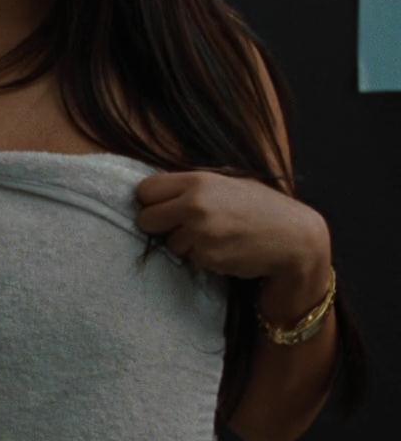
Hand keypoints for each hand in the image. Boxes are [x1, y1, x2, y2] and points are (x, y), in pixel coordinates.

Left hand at [134, 171, 330, 303]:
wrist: (295, 239)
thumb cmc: (260, 207)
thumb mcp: (228, 181)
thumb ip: (192, 185)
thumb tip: (154, 190)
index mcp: (197, 181)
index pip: (145, 191)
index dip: (151, 201)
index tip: (162, 206)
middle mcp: (195, 206)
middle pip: (146, 219)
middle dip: (159, 224)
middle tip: (181, 225)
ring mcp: (200, 234)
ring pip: (168, 243)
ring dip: (184, 243)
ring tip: (214, 235)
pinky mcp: (208, 257)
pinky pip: (189, 258)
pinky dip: (200, 256)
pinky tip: (223, 248)